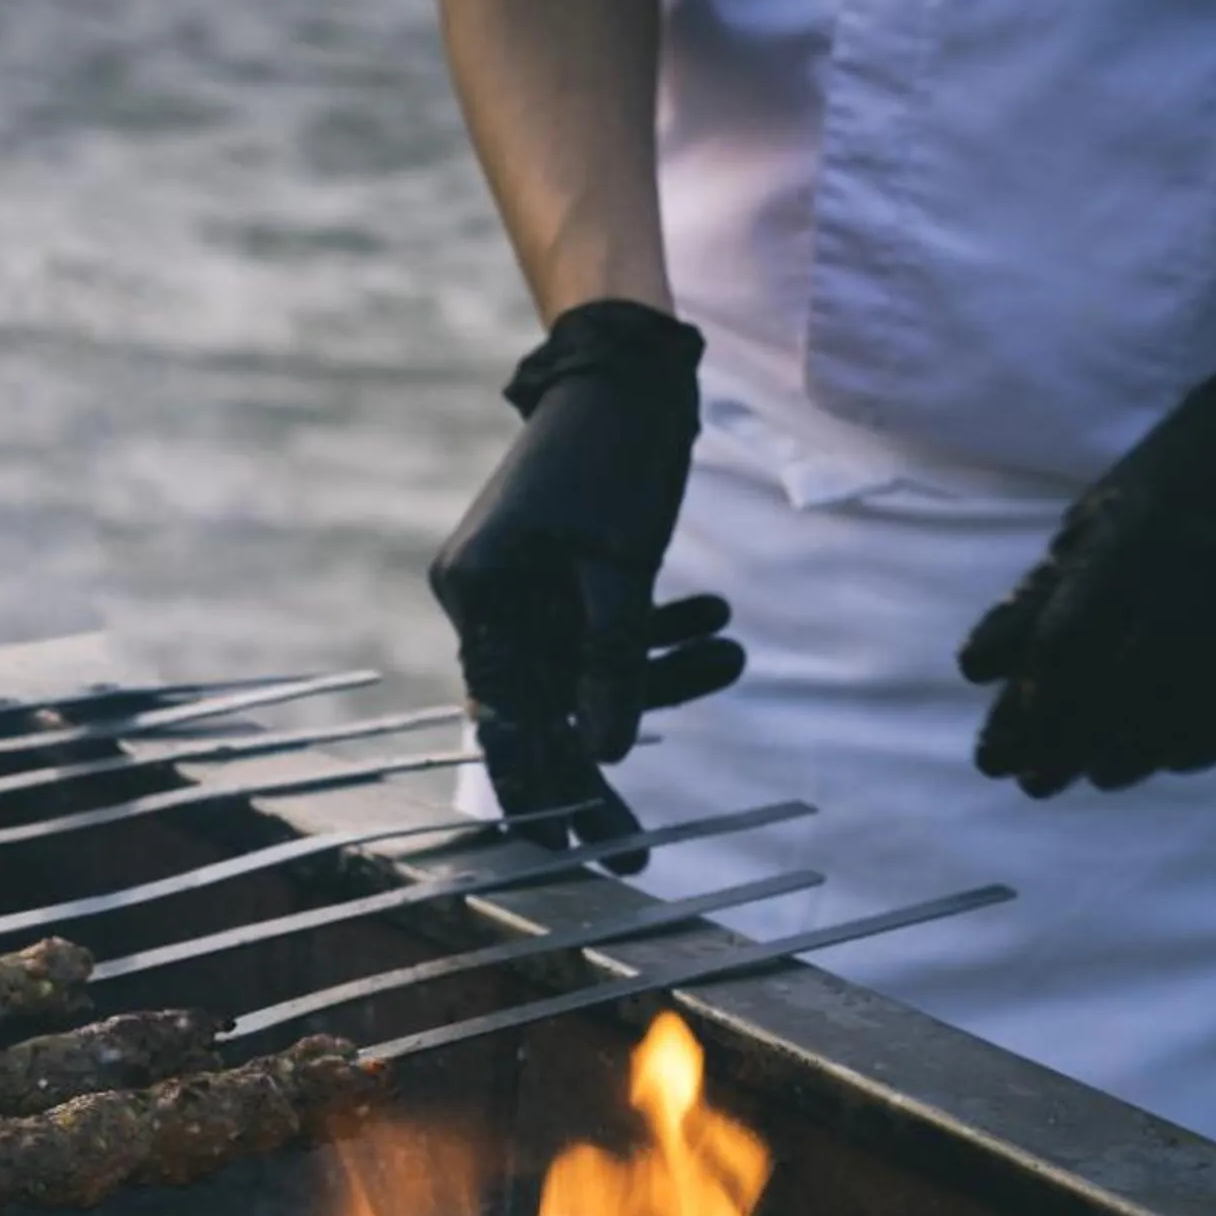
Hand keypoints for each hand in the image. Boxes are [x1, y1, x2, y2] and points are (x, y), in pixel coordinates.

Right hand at [432, 299, 743, 870]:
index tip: (592, 854)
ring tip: (736, 652)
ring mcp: (523, 584)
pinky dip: (656, 635)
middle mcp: (486, 597)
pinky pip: (603, 628)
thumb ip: (614, 666)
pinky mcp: (563, 570)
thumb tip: (609, 755)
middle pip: (544, 707)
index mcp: (479, 596)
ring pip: (585, 667)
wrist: (627, 362)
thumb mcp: (621, 570)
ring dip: (659, 671)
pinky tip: (720, 623)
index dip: (550, 794)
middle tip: (643, 847)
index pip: (508, 722)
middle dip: (607, 754)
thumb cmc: (616, 456)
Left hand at [959, 329, 1215, 797]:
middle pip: (1129, 687)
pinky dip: (1208, 742)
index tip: (1002, 747)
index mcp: (1143, 535)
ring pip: (1195, 708)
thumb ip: (1038, 595)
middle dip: (1072, 744)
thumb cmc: (1178, 481)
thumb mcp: (1097, 520)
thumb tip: (974, 670)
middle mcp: (1214, 568)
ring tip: (1101, 774)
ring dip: (1138, 754)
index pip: (1072, 642)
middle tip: (1036, 783)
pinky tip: (1170, 760)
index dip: (1031, 705)